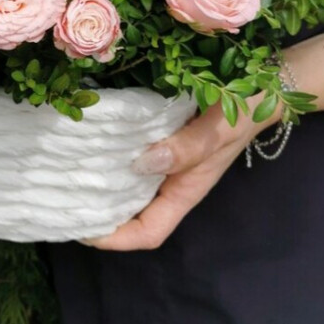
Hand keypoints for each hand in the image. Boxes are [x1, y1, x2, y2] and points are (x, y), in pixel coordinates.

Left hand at [84, 32, 323, 251]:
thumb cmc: (245, 111)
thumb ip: (185, 148)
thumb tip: (142, 163)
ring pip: (128, 188)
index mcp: (186, 191)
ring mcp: (166, 162)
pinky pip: (130, 158)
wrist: (263, 84)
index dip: (116, 239)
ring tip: (64, 176)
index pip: (149, 232)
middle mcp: (172, 183)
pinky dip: (109, 158)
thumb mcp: (218, 130)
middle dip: (99, 217)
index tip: (82, 230)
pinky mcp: (161, 141)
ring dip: (99, 187)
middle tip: (60, 202)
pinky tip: (88, 145)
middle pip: (132, 215)